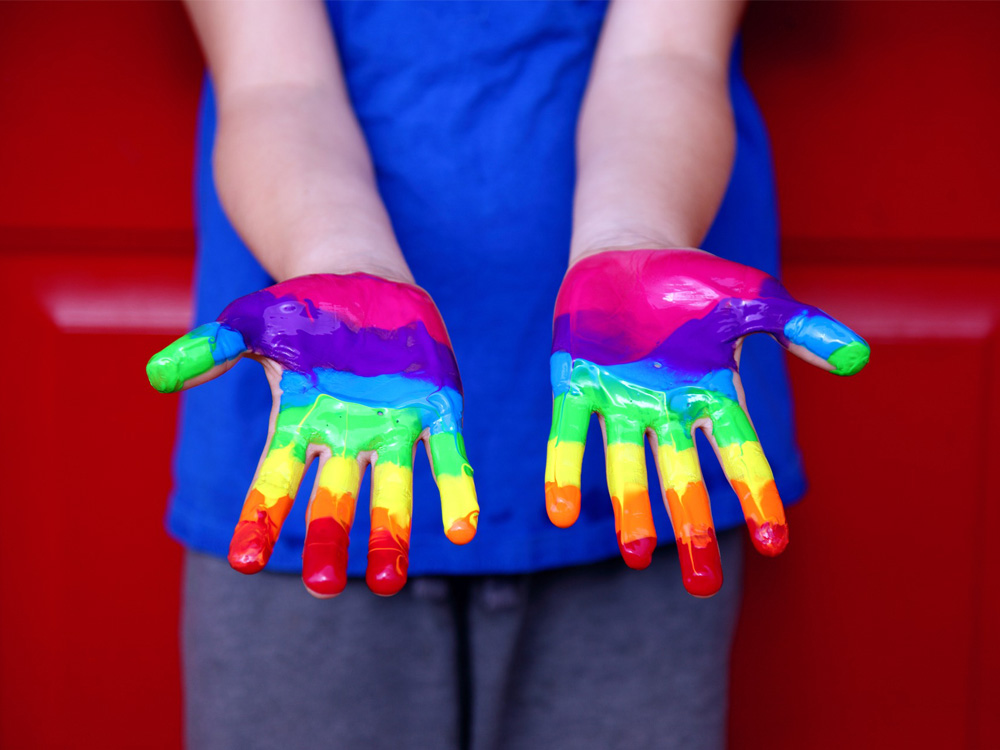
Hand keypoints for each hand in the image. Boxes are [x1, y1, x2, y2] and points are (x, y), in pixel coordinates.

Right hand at [147, 273, 477, 597]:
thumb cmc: (303, 309)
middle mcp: (345, 438)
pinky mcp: (435, 411)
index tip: (246, 561)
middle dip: (328, 540)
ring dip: (391, 535)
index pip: (274, 480)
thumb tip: (157, 376)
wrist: (365, 283)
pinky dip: (454, 490)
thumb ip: (211, 347)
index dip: (259, 517)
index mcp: (299, 423)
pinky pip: (446, 457)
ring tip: (389, 583)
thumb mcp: (252, 321)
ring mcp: (391, 428)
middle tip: (324, 587)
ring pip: (390, 491)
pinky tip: (462, 528)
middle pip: (334, 499)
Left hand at [546, 248, 868, 596]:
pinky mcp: (574, 383)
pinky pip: (570, 433)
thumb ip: (799, 328)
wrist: (629, 253)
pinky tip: (561, 513)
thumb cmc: (695, 281)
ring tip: (636, 556)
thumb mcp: (753, 298)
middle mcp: (666, 408)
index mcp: (711, 392)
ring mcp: (619, 399)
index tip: (773, 542)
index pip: (739, 451)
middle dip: (690, 524)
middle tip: (701, 582)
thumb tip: (858, 359)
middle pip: (681, 475)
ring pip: (626, 463)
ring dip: (631, 508)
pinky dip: (565, 470)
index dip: (756, 494)